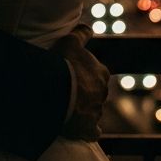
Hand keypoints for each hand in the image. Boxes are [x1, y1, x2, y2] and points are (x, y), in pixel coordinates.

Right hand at [52, 23, 109, 140]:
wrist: (57, 92)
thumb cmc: (64, 64)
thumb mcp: (70, 41)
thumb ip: (81, 34)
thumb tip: (89, 28)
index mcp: (101, 73)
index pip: (97, 74)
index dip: (84, 74)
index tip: (73, 75)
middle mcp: (103, 93)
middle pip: (96, 93)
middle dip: (86, 93)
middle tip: (69, 91)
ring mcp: (96, 111)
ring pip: (94, 110)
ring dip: (84, 110)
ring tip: (68, 108)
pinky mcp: (88, 128)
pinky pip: (92, 132)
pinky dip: (89, 131)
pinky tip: (81, 130)